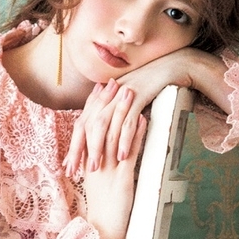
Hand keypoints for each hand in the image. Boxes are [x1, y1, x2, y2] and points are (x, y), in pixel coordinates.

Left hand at [64, 47, 230, 175]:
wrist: (169, 67)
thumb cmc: (148, 87)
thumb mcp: (126, 102)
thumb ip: (114, 116)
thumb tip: (103, 138)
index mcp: (103, 99)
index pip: (82, 124)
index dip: (74, 145)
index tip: (69, 165)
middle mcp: (108, 97)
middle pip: (87, 125)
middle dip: (79, 150)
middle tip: (74, 171)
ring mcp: (121, 97)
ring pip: (104, 124)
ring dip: (98, 147)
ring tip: (95, 167)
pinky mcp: (137, 97)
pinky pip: (127, 121)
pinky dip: (124, 139)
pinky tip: (121, 156)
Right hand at [80, 81, 147, 238]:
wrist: (102, 232)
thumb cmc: (103, 212)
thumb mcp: (98, 185)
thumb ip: (99, 166)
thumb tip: (104, 150)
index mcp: (88, 162)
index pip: (88, 127)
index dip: (95, 106)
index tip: (100, 89)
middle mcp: (96, 163)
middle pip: (99, 125)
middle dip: (107, 102)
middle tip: (115, 82)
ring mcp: (108, 170)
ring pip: (114, 134)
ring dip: (123, 112)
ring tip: (131, 93)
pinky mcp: (122, 179)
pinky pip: (128, 152)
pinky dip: (135, 134)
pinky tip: (143, 119)